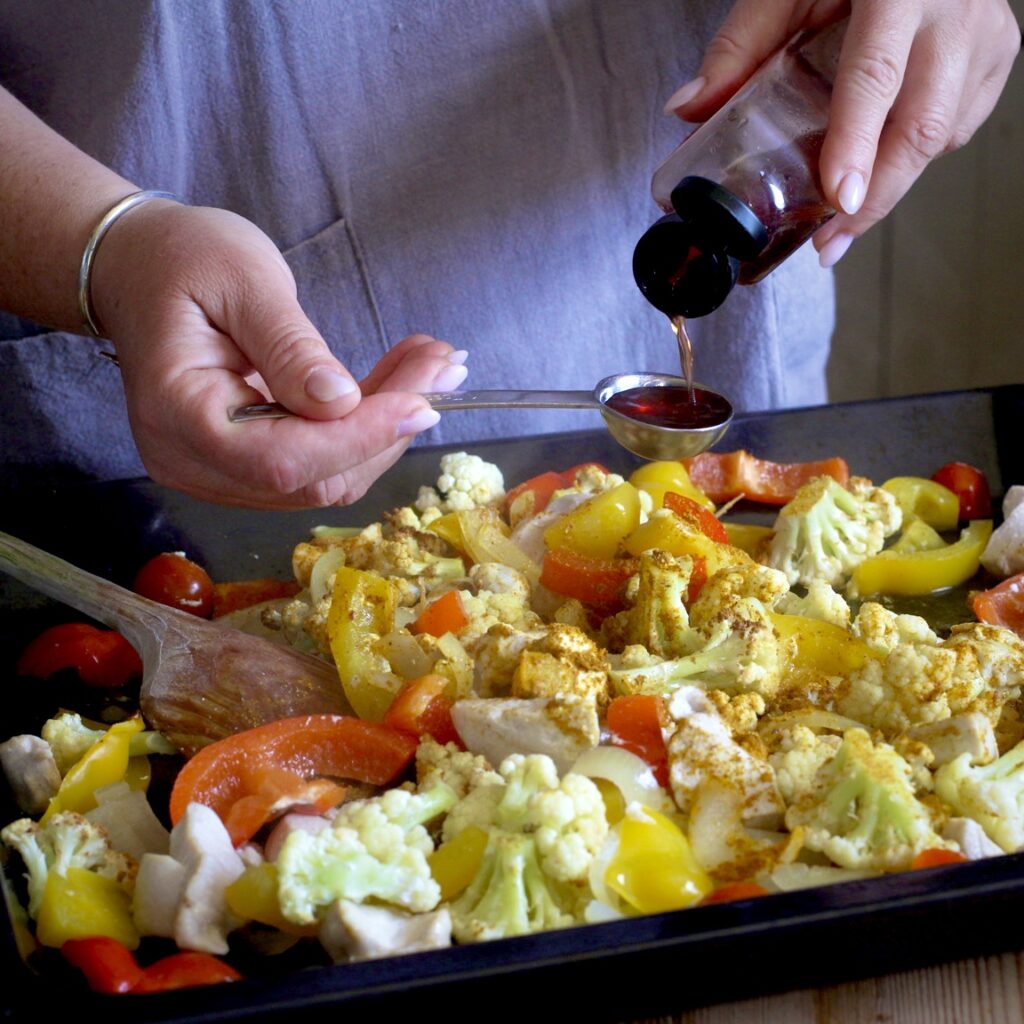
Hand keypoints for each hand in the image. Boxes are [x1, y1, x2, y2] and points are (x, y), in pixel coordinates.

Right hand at [90, 201, 466, 508]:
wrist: (139, 269)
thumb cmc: (181, 260)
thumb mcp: (241, 280)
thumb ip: (290, 347)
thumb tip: (342, 403)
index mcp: (177, 414)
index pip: (281, 458)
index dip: (358, 438)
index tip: (423, 403)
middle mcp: (193, 461)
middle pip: (312, 478)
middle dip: (388, 428)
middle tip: (444, 367)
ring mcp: (217, 471)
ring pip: (325, 477)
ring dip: (387, 428)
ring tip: (432, 367)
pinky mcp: (244, 466)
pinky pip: (318, 464)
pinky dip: (365, 428)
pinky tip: (400, 383)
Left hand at [665, 0, 1019, 265]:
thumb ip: (741, 47)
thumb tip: (687, 109)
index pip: (875, 80)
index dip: (856, 145)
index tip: (837, 197)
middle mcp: (953, 13)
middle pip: (918, 127)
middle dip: (873, 198)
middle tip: (829, 241)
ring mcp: (984, 35)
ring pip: (941, 136)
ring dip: (891, 186)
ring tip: (844, 219)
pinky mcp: (997, 53)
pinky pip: (958, 126)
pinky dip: (918, 158)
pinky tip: (882, 169)